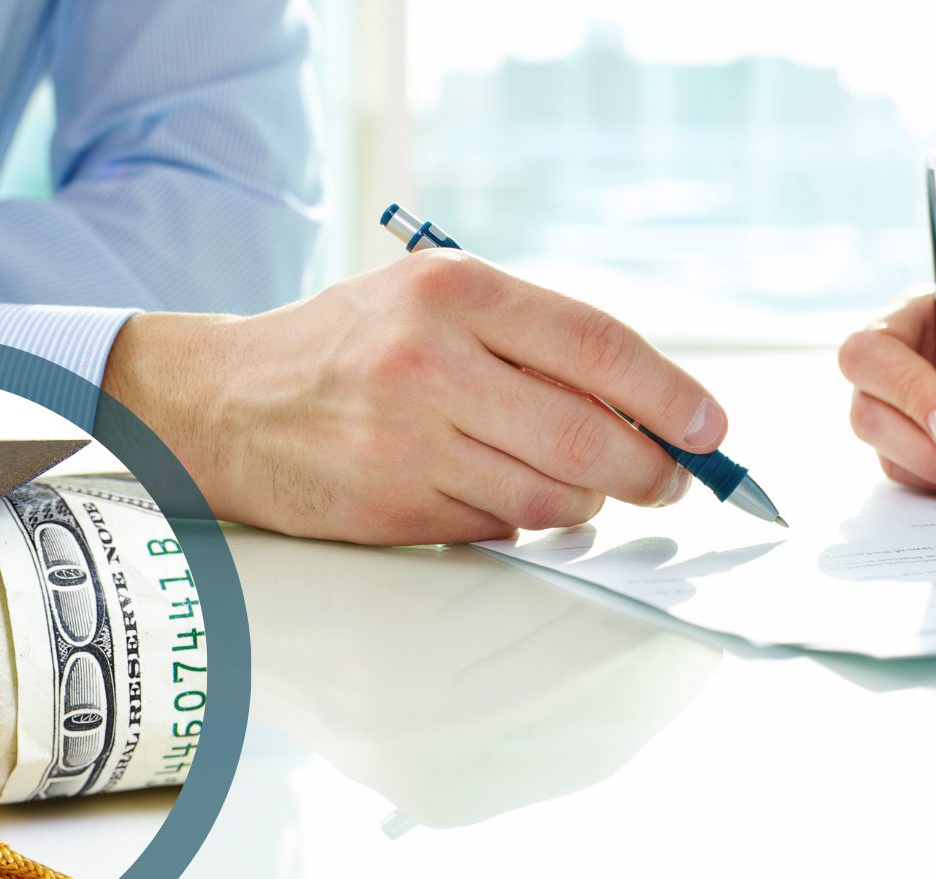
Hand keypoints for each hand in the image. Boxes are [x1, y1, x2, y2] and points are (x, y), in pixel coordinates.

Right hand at [103, 251, 727, 543]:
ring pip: (551, 496)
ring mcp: (407, 442)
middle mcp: (429, 362)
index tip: (710, 428)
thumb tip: (650, 404)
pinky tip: (496, 492)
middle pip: (589, 436)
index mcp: (453, 292)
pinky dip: (520, 519)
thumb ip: (533, 337)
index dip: (671, 394)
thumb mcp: (434, 298)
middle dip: (652, 470)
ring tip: (582, 486)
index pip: (597, 345)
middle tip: (671, 479)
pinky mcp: (391, 509)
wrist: (224, 403)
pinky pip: (498, 529)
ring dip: (587, 502)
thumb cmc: (348, 345)